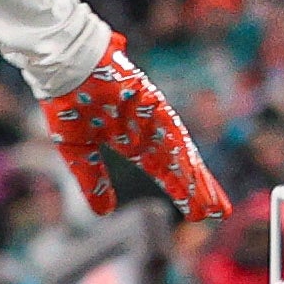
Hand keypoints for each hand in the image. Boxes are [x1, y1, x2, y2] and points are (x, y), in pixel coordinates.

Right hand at [40, 36, 231, 222]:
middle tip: (218, 213)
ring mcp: (154, 118)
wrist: (64, 69)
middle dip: (197, 189)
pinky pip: (171, 136)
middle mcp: (149, 131)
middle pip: (179, 165)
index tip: (198, 211)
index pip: (163, 169)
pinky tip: (196, 178)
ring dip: (197, 180)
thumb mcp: (77, 151)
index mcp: (132, 140)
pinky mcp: (153, 106)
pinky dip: (183, 158)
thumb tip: (104, 213)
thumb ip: (92, 180)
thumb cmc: (67, 103)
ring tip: (213, 204)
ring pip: (180, 154)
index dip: (180, 189)